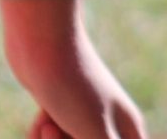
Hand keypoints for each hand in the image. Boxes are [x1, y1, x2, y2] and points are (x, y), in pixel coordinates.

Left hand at [1, 1, 146, 138]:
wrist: (38, 38)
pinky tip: (40, 115)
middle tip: (55, 130)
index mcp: (128, 135)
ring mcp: (81, 120)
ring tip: (47, 121)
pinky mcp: (56, 110)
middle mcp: (109, 129)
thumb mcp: (96, 135)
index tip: (76, 132)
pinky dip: (39, 134)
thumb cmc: (72, 83)